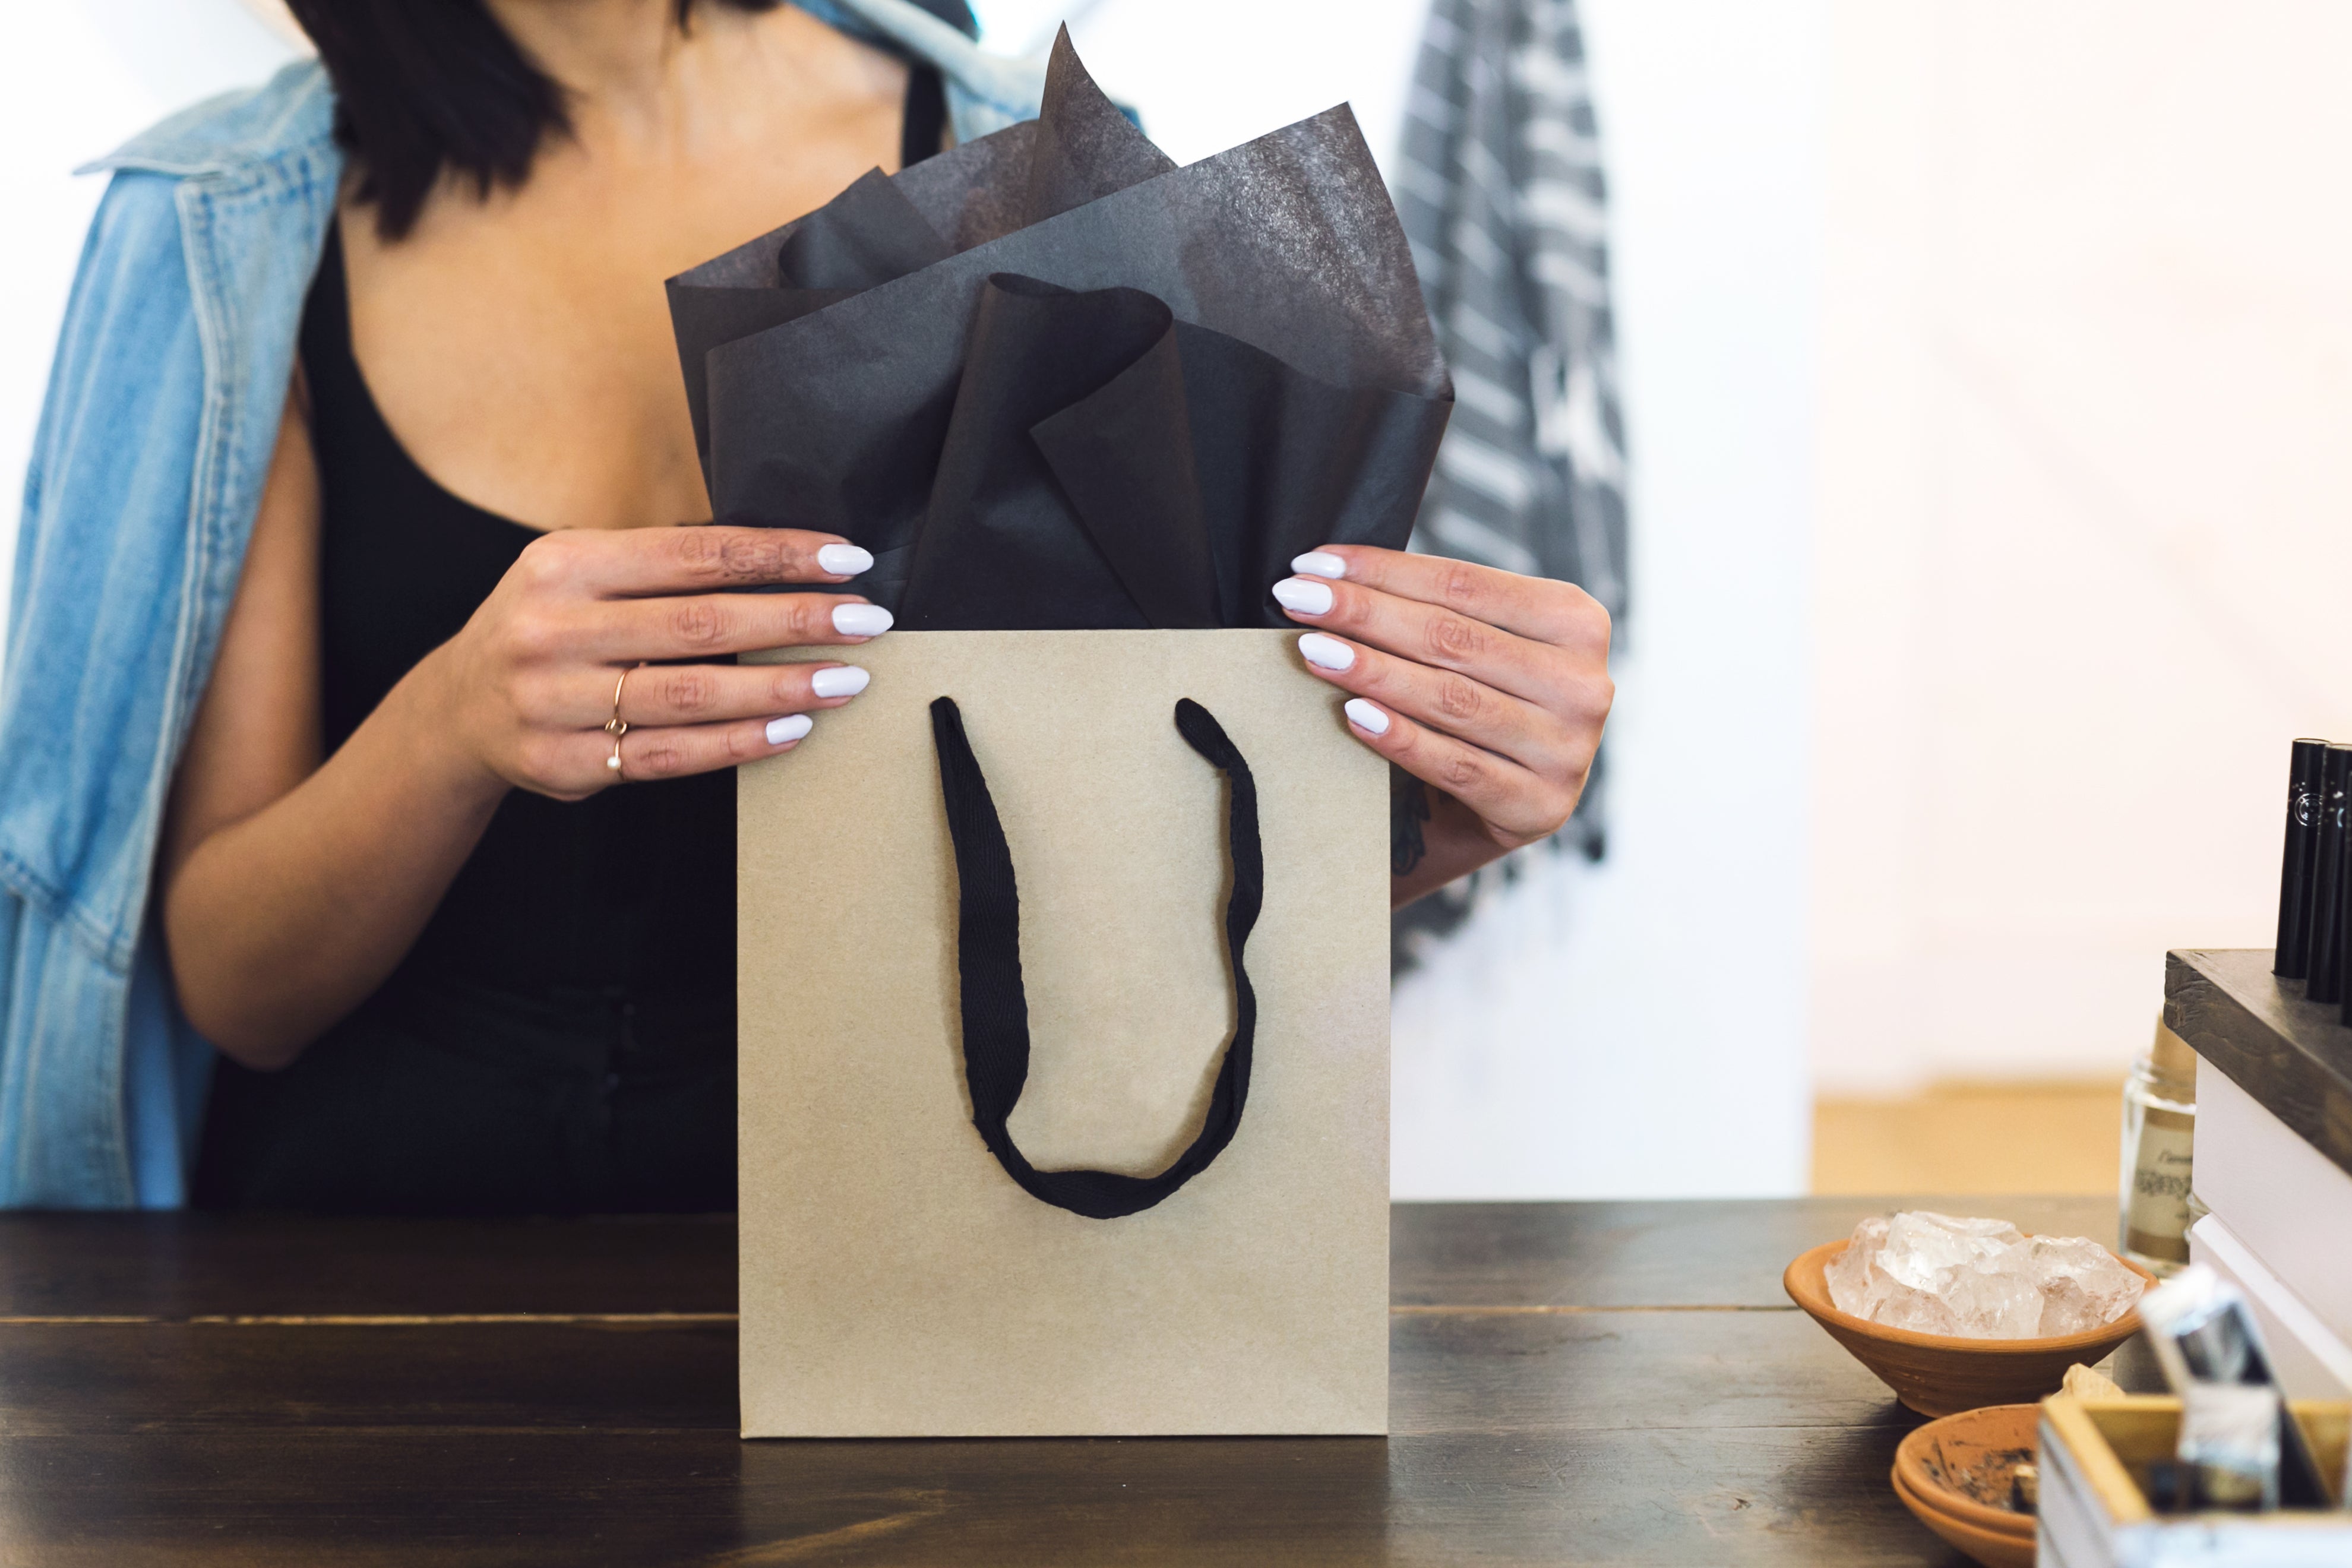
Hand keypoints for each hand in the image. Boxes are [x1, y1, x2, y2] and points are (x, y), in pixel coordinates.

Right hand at [417, 525, 889, 800]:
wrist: (458, 708)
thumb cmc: (549, 626)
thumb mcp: (580, 573)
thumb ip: (660, 566)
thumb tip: (784, 561)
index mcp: (565, 564)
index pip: (694, 554)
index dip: (777, 555)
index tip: (847, 560)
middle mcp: (552, 629)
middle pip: (699, 623)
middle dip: (796, 619)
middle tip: (868, 620)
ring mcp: (554, 701)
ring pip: (689, 695)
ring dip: (780, 688)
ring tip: (846, 681)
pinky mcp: (564, 763)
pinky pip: (668, 756)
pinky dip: (738, 744)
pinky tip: (793, 731)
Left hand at [1271, 546, 1613, 889]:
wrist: (1511, 804)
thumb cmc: (1484, 705)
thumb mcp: (1482, 649)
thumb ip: (1439, 613)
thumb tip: (1331, 578)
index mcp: (1577, 622)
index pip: (1464, 585)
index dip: (1382, 571)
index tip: (1312, 564)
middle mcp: (1584, 684)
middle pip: (1453, 638)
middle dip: (1364, 614)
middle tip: (1296, 600)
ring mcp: (1567, 750)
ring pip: (1451, 699)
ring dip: (1372, 671)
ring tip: (1312, 650)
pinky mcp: (1539, 806)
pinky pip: (1455, 765)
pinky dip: (1400, 737)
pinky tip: (1352, 714)